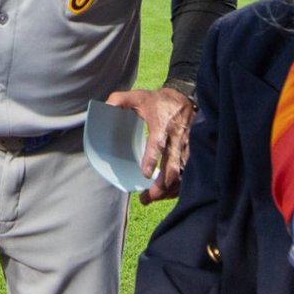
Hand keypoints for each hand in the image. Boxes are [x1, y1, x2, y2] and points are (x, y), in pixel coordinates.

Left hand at [105, 86, 194, 202]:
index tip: (145, 174)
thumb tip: (103, 108)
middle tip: (149, 196)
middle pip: (173, 165)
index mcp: (161, 123)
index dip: (152, 158)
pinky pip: (187, 172)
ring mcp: (186, 146)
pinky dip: (177, 185)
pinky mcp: (191, 151)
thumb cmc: (159, 100)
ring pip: (181, 173)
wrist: (186, 96)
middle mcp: (176, 137)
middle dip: (162, 184)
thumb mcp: (138, 95)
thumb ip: (119, 100)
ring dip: (169, 189)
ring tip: (152, 198)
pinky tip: (165, 193)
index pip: (158, 142)